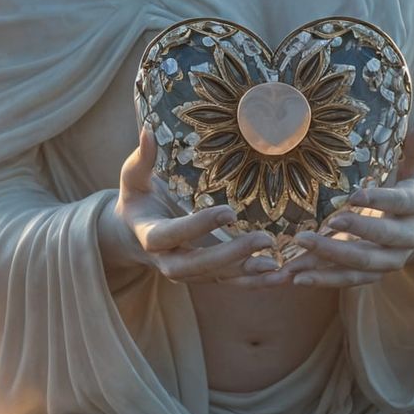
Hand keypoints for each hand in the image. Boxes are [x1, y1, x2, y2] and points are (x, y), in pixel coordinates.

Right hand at [104, 127, 282, 287]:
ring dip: (247, 273)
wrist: (133, 236)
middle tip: (264, 239)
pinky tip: (280, 277)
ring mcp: (187, 273)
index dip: (198, 226)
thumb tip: (148, 130)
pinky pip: (229, 283)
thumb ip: (142, 159)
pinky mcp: (204, 277)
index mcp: (149, 235)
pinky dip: (254, 282)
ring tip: (277, 265)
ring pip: (217, 278)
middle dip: (230, 255)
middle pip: (197, 265)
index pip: (171, 234)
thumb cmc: (138, 199)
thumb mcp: (133, 179)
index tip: (229, 212)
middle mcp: (167, 261)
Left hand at [251, 125, 413, 289]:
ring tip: (299, 253)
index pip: (400, 202)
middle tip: (326, 222)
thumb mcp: (413, 172)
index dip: (379, 200)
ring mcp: (391, 261)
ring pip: (362, 263)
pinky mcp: (374, 275)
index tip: (354, 195)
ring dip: (330, 260)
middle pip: (381, 237)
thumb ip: (412, 151)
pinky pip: (348, 280)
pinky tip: (296, 278)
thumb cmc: (408, 194)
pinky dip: (323, 281)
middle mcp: (407, 238)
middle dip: (354, 231)